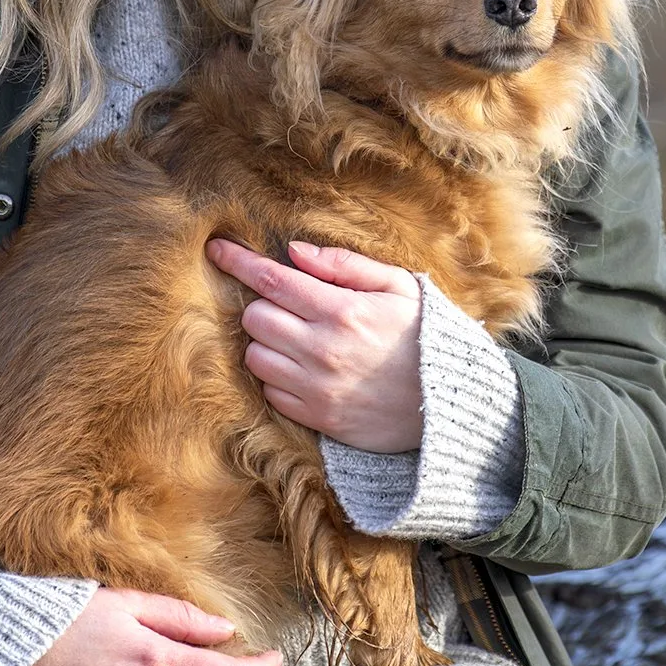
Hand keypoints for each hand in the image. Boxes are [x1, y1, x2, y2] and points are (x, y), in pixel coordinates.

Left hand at [205, 238, 423, 451]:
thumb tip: (294, 251)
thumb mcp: (399, 287)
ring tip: (296, 340)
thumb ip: (345, 266)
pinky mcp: (316, 418)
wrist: (448, 403)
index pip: (271, 279)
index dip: (237, 260)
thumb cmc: (423, 336)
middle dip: (263, 305)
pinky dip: (277, 378)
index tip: (216, 248)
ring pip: (254, 356)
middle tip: (289, 307)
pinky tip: (304, 370)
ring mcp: (316, 387)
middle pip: (254, 317)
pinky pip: (269, 392)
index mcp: (342, 311)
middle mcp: (322, 349)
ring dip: (266, 343)